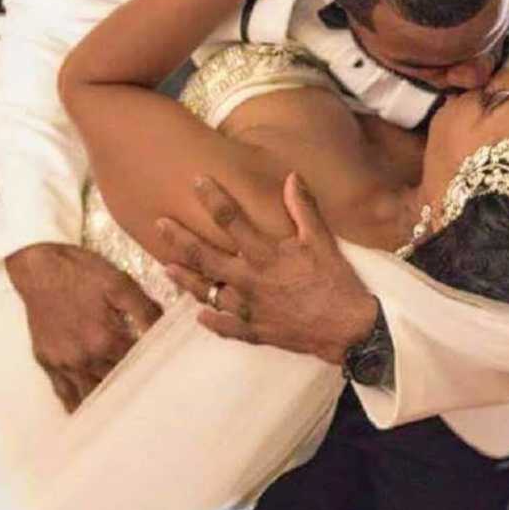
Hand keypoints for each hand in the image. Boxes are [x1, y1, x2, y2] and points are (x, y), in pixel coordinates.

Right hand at [6, 243, 161, 411]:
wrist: (38, 266)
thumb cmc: (82, 272)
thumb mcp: (121, 284)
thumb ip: (145, 310)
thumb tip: (166, 331)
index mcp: (104, 339)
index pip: (136, 365)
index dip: (151, 370)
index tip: (165, 379)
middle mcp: (83, 357)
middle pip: (115, 382)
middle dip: (132, 389)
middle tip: (151, 401)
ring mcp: (62, 362)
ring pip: (89, 393)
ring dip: (106, 401)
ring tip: (125, 414)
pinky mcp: (46, 361)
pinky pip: (62, 392)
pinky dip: (76, 403)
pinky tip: (87, 413)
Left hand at [160, 174, 377, 365]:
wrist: (348, 330)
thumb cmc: (337, 283)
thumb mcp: (322, 241)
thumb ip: (303, 208)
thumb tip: (291, 178)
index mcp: (265, 255)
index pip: (230, 220)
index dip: (212, 197)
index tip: (196, 181)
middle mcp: (250, 282)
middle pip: (205, 257)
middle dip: (180, 239)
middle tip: (159, 224)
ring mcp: (249, 309)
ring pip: (208, 293)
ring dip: (185, 280)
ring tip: (167, 268)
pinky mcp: (257, 332)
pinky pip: (227, 328)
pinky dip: (212, 321)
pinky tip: (200, 315)